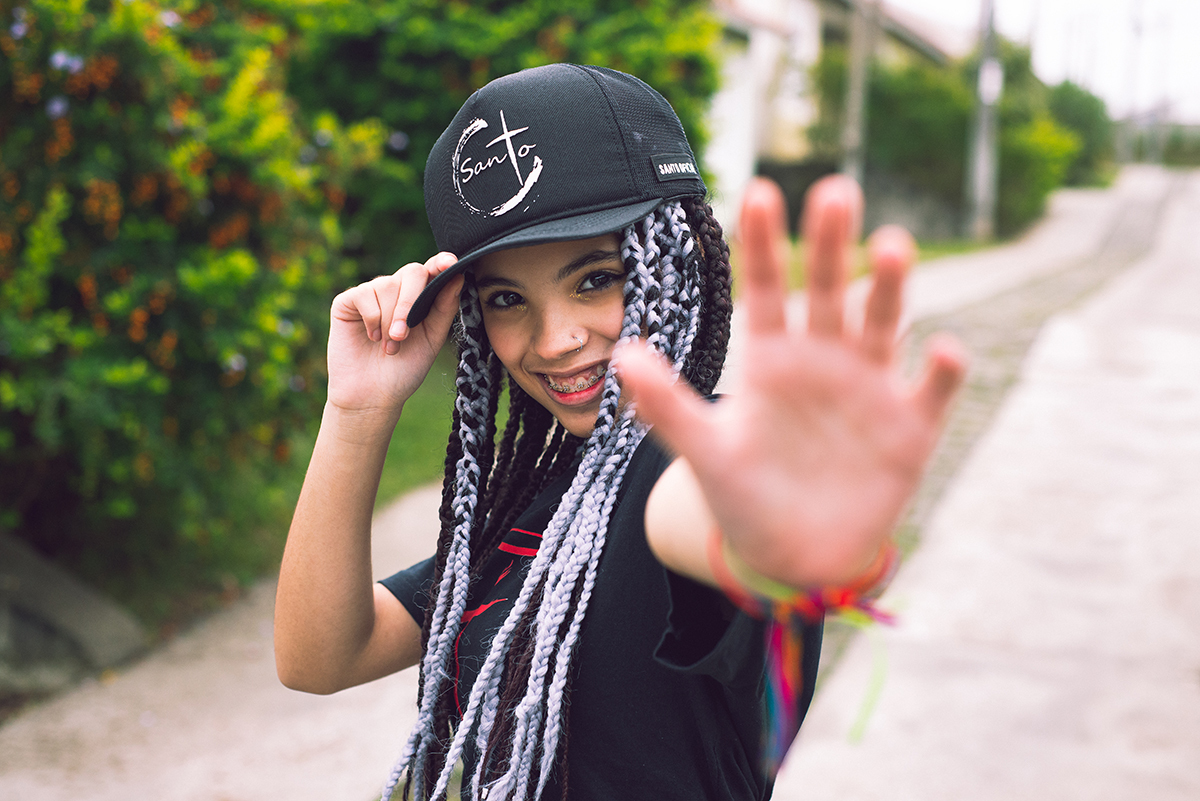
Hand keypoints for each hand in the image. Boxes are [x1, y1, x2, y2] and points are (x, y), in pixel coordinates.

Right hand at [326, 252, 463, 420]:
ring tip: (389, 346)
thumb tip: (458, 275)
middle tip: (402, 335)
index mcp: (420, 297)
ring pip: (386, 286)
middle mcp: (396, 290)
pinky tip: (371, 338)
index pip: (432, 271)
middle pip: (412, 272)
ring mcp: (372, 293)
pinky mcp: (348, 301)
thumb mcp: (432, 339)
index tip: (450, 263)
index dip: (441, 263)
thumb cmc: (405, 369)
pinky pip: (364, 295)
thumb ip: (444, 308)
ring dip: (390, 321)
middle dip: (410, 303)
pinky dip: (372, 319)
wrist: (373, 395)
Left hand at [620, 176, 965, 587]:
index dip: (763, 245)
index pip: (766, 290)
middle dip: (833, 244)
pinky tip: (940, 351)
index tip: (759, 193)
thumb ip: (666, 406)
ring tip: (891, 246)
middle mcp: (824, 359)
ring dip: (889, 287)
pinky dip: (939, 372)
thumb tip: (621, 357)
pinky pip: (930, 392)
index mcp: (772, 358)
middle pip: (830, 290)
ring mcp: (871, 389)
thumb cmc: (745, 495)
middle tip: (836, 192)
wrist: (796, 557)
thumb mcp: (705, 453)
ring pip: (883, 324)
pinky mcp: (911, 429)